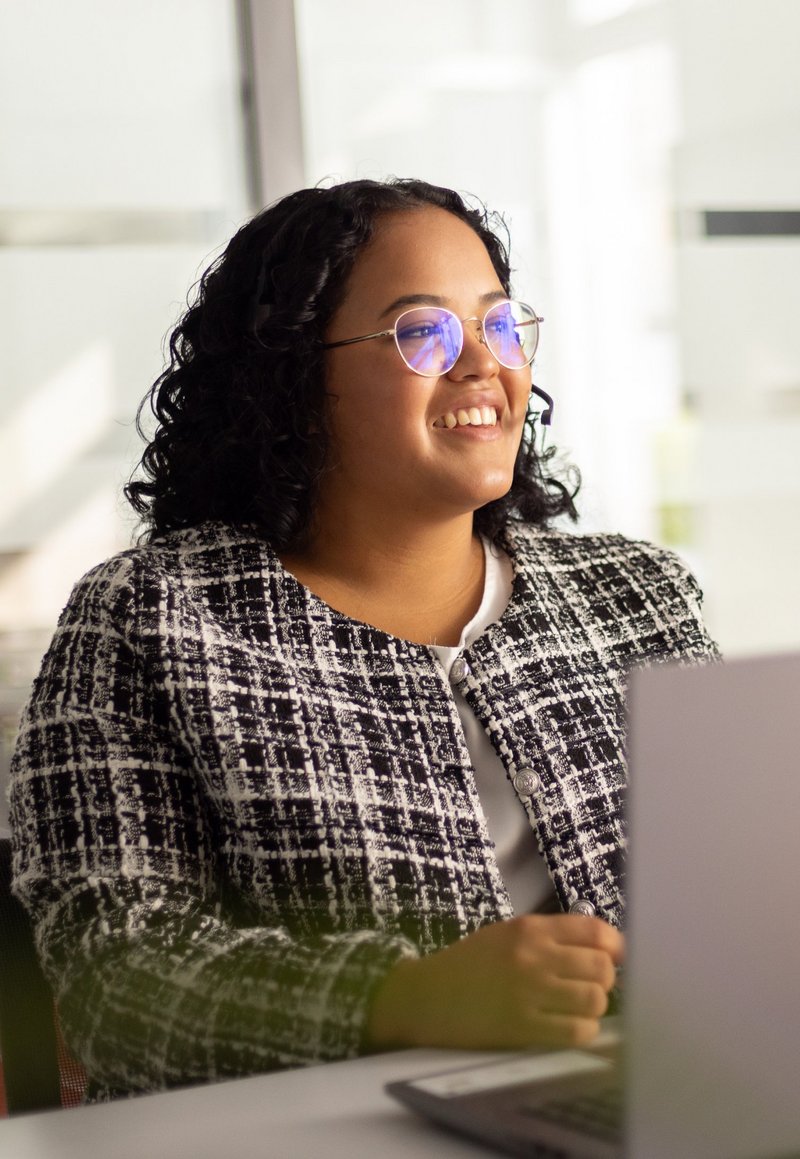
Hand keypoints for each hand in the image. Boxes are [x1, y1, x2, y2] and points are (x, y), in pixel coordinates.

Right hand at [367, 913, 623, 1051]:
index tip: (614, 959)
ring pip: (594, 999)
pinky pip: (576, 1031)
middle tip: (590, 988)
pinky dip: (581, 1032)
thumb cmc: (469, 966)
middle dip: (604, 980)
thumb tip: (601, 950)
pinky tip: (567, 1028)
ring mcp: (529, 992)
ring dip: (593, 1007)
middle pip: (601, 967)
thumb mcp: (506, 936)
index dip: (614, 947)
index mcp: (529, 929)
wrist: (426, 998)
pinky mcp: (524, 1027)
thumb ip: (548, 937)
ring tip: (577, 1009)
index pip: (594, 931)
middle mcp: (534, 956)